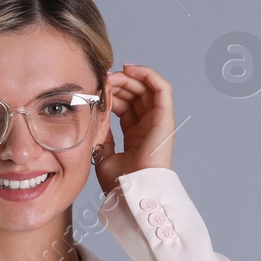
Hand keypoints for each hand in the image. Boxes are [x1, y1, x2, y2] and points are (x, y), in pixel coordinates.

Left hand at [94, 62, 174, 196]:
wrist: (131, 192)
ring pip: (147, 88)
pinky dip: (147, 74)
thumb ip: (102, 133)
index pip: (124, 105)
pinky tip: (129, 68)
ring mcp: (158, 122)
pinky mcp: (165, 118)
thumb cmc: (119, 182)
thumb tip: (96, 114)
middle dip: (118, 82)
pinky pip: (161, 88)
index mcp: (135, 135)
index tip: (95, 87)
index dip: (110, 93)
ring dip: (129, 76)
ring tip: (111, 74)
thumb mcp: (102, 153)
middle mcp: (148, 126)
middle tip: (101, 77)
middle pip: (135, 94)